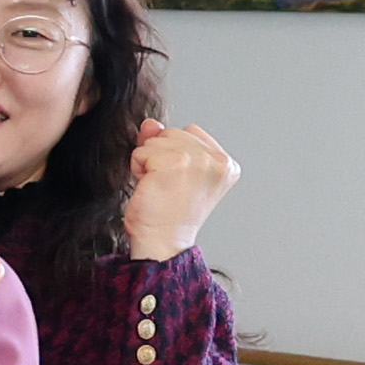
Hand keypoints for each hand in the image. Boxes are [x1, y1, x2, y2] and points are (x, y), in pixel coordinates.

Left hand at [123, 119, 236, 261]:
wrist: (162, 241)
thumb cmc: (167, 214)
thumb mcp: (174, 172)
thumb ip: (166, 143)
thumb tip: (150, 123)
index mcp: (226, 164)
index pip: (191, 132)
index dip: (173, 151)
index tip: (176, 180)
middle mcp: (218, 161)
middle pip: (173, 132)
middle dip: (159, 155)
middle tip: (164, 185)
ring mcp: (198, 160)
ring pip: (155, 140)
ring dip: (147, 162)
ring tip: (157, 186)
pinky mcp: (174, 163)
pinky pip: (141, 151)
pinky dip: (137, 168)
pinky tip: (148, 187)